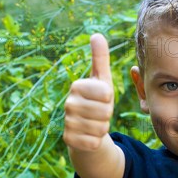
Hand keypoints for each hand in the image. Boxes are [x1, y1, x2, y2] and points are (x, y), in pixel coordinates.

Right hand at [63, 33, 114, 150]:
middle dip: (107, 116)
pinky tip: (89, 136)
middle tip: (98, 114)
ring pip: (101, 128)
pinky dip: (96, 141)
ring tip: (94, 124)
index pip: (106, 94)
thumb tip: (97, 34)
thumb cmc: (97, 102)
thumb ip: (100, 58)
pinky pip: (94, 142)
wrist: (85, 130)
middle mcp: (69, 103)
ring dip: (102, 128)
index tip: (102, 100)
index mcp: (77, 86)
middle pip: (105, 112)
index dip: (109, 100)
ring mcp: (67, 122)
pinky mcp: (69, 140)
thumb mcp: (101, 80)